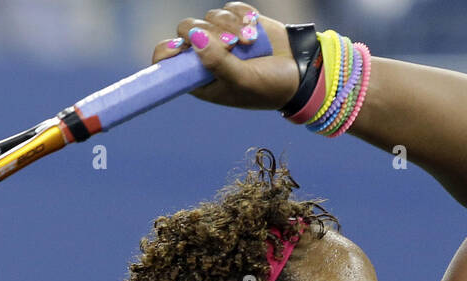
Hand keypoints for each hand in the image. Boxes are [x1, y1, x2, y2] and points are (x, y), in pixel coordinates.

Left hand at [152, 3, 299, 109]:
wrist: (301, 73)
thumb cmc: (268, 87)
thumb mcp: (241, 80)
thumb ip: (216, 61)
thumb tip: (193, 37)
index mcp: (197, 78)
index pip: (165, 61)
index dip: (168, 51)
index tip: (181, 47)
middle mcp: (204, 57)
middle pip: (186, 29)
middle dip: (208, 34)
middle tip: (231, 46)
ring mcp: (220, 37)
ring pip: (209, 17)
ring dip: (231, 27)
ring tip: (250, 43)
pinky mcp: (237, 21)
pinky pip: (230, 8)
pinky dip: (242, 15)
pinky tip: (255, 28)